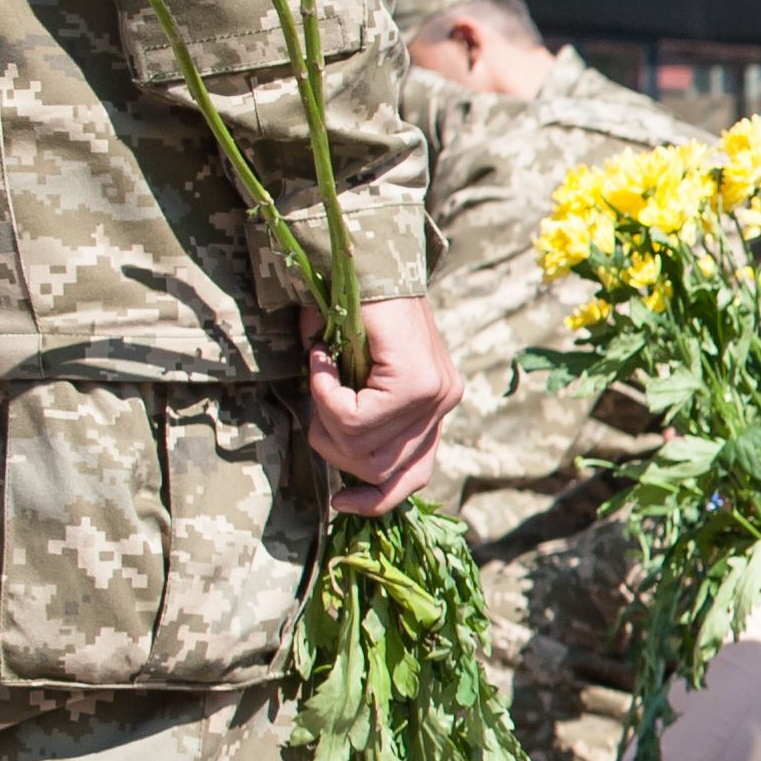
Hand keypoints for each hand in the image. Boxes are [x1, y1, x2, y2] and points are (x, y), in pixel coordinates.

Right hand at [308, 295, 460, 513]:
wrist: (361, 257)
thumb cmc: (352, 309)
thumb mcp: (359, 375)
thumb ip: (365, 418)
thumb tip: (347, 473)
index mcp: (436, 406)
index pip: (412, 478)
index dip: (374, 501)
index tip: (340, 503)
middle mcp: (443, 403)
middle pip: (378, 469)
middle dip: (332, 445)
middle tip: (316, 403)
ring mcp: (435, 394)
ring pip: (360, 444)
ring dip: (323, 415)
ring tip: (318, 373)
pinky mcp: (415, 381)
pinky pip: (353, 416)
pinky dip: (323, 392)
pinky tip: (320, 358)